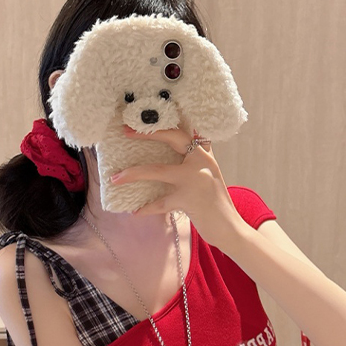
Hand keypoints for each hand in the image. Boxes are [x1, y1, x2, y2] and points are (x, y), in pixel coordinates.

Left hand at [111, 125, 246, 250]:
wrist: (230, 228)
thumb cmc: (215, 204)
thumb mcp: (209, 176)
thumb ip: (195, 162)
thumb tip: (171, 155)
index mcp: (205, 155)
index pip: (185, 130)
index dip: (165, 123)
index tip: (145, 117)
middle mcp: (202, 162)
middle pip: (173, 138)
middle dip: (147, 133)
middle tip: (125, 131)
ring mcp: (195, 180)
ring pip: (157, 171)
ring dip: (133, 174)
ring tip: (115, 178)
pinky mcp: (188, 199)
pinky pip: (160, 202)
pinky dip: (146, 208)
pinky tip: (135, 212)